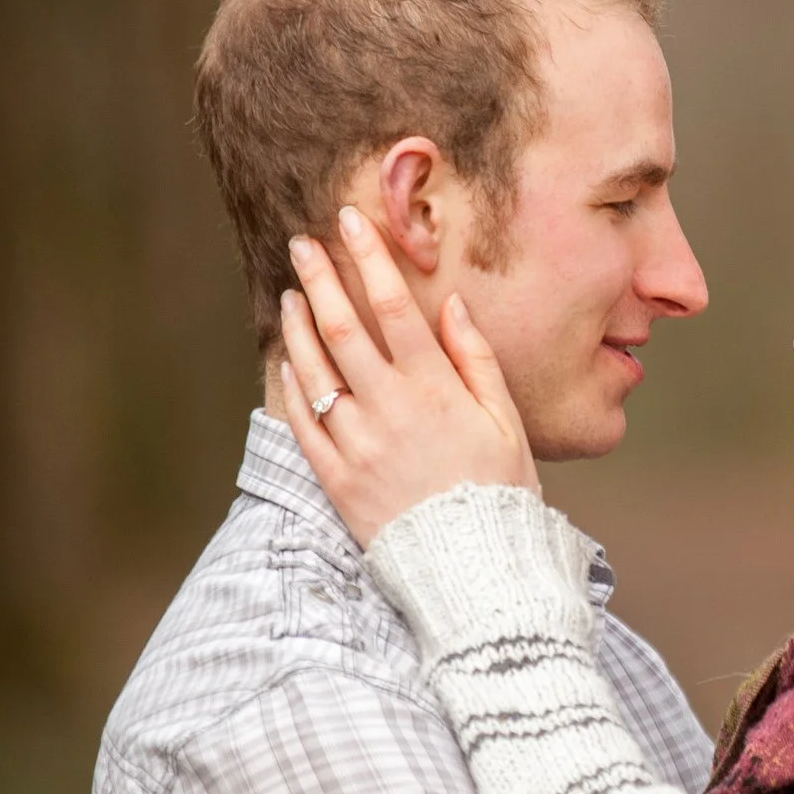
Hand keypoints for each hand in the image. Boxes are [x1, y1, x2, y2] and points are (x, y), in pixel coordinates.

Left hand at [278, 206, 537, 547]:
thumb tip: (451, 305)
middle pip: (343, 326)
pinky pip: (304, 423)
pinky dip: (293, 386)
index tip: (352, 222)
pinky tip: (287, 361)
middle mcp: (390, 409)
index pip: (395, 306)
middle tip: (303, 243)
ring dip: (299, 325)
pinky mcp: (337, 480)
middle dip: (320, 277)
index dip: (370, 259)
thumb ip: (475, 359)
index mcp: (436, 389)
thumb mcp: (506, 422)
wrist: (474, 570)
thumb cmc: (500, 493)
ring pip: (315, 369)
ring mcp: (358, 444)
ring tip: (291, 294)